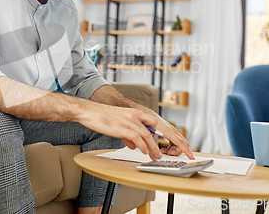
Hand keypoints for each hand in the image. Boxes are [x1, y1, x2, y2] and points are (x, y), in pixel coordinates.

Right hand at [77, 103, 193, 160]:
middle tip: (175, 152)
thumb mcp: (120, 125)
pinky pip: (137, 138)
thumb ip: (130, 134)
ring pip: (148, 135)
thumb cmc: (103, 118)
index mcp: (137, 113)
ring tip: (157, 157)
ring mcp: (130, 120)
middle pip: (159, 128)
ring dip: (154, 148)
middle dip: (171, 141)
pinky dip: (143, 146)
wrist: (89, 112)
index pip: (158, 123)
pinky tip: (144, 152)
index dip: (170, 133)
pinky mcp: (122, 127)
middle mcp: (136, 115)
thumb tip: (136, 145)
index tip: (179, 143)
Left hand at [133, 105, 193, 159]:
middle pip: (182, 144)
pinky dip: (172, 147)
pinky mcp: (171, 132)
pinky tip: (164, 149)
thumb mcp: (147, 133)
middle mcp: (172, 130)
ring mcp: (172, 131)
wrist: (146, 114)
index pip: (179, 142)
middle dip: (176, 152)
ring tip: (163, 151)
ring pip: (180, 144)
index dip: (186, 151)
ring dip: (174, 150)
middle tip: (166, 153)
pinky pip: (177, 142)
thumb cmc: (147, 122)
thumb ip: (151, 143)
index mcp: (168, 131)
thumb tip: (153, 153)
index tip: (191, 157)